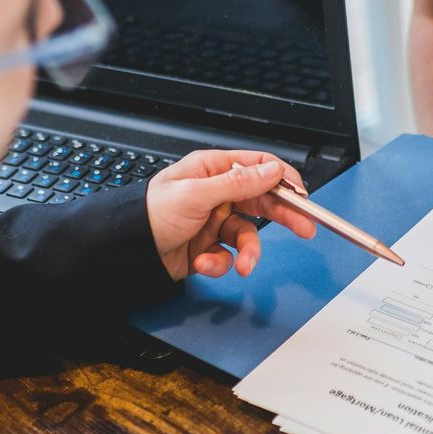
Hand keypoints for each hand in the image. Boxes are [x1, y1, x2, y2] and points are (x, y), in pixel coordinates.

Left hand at [145, 149, 317, 280]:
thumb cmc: (150, 212)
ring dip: (247, 252)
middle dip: (283, 217)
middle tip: (306, 227)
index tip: (302, 196)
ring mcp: (214, 220)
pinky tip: (204, 262)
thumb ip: (239, 183)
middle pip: (262, 201)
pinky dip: (220, 263)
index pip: (259, 168)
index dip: (282, 180)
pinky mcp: (209, 246)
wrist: (126, 250)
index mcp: (213, 170)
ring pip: (247, 235)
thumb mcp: (197, 194)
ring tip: (242, 265)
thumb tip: (272, 171)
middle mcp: (217, 193)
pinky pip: (229, 255)